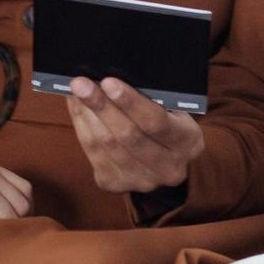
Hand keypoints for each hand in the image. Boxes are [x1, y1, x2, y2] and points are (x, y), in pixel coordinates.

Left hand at [66, 77, 204, 196]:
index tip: (108, 82)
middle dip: (101, 106)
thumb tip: (113, 79)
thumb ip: (152, 99)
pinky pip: (93, 154)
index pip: (156, 122)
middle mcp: (168, 168)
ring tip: (75, 92)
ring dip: (86, 116)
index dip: (130, 102)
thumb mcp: (174, 110)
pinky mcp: (116, 184)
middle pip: (127, 136)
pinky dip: (82, 127)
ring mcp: (141, 180)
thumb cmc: (169, 122)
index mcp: (188, 143)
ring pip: (106, 146)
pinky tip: (78, 109)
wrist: (167, 161)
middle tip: (81, 83)